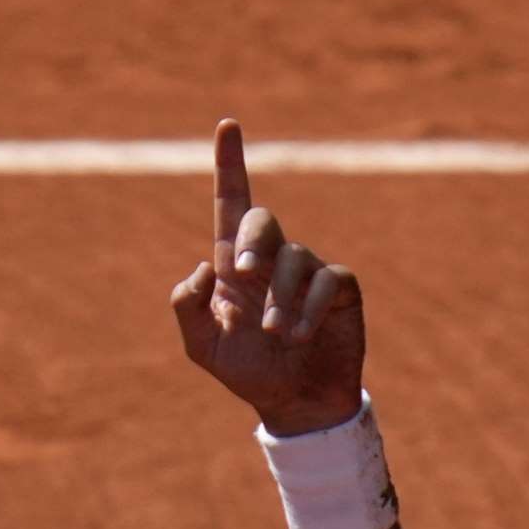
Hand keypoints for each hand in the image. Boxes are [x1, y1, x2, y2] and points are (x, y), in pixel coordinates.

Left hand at [170, 118, 362, 435]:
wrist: (295, 404)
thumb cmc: (250, 372)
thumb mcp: (204, 346)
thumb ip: (189, 307)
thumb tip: (205, 264)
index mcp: (235, 267)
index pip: (231, 204)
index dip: (229, 164)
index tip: (227, 124)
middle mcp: (272, 260)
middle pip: (262, 221)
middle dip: (252, 239)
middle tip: (242, 272)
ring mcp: (308, 272)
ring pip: (294, 257)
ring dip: (281, 296)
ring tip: (278, 334)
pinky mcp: (339, 289)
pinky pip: (327, 280)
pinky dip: (310, 307)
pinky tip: (300, 335)